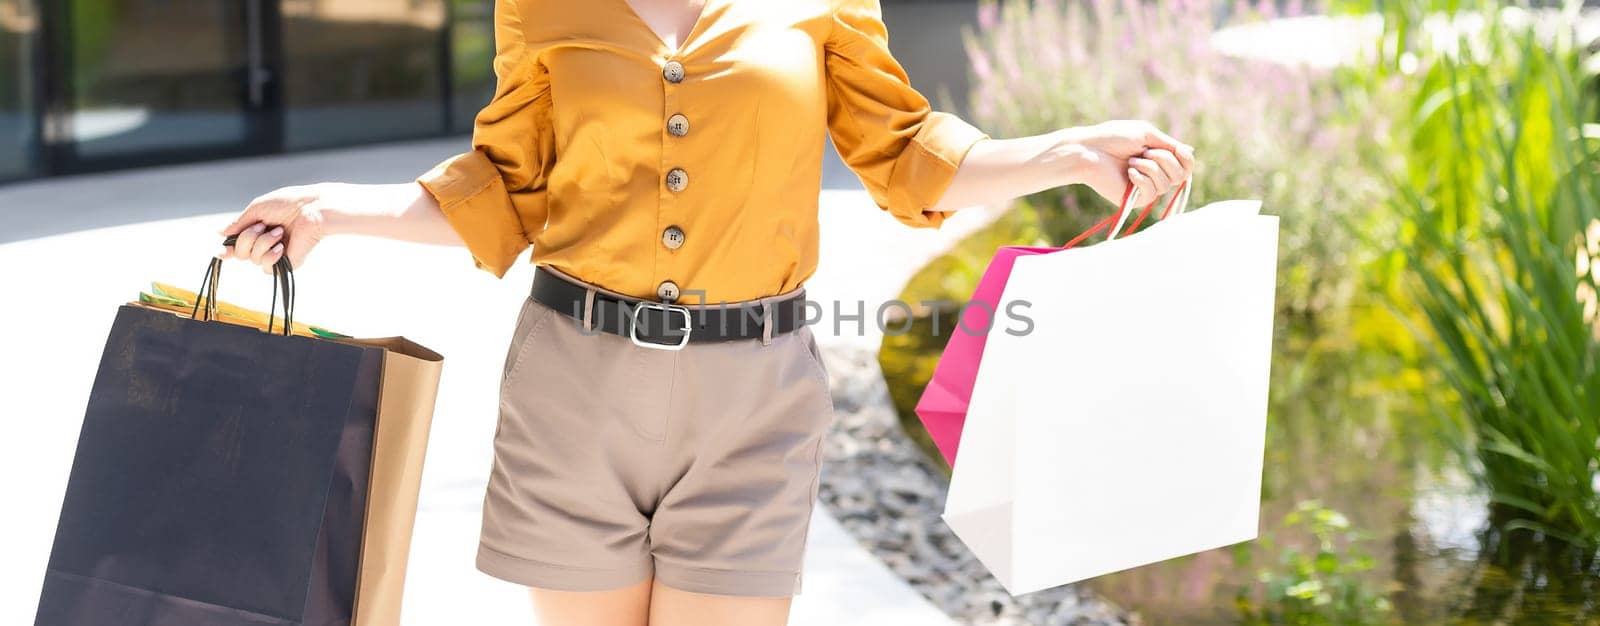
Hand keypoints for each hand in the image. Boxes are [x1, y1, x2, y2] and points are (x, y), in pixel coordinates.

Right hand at [216, 184, 331, 273]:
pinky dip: (271, 255)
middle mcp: (264, 243)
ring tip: (279, 231)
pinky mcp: (286, 264)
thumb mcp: (257, 209)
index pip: (237, 244)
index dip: (226, 250)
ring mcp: (275, 254)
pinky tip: (281, 246)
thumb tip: (220, 232)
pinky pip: (266, 268)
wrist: (311, 210)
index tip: (220, 251)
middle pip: (240, 252)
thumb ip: (239, 223)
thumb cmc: (288, 204)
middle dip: (247, 238)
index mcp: (257, 230)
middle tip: (262, 226)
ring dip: (262, 242)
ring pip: (252, 258)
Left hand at [1057, 120, 1195, 206]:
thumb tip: (1190, 151)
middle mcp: (1154, 174)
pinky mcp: (1134, 199)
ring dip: (1150, 167)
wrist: (1088, 150)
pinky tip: (1129, 172)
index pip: (1186, 166)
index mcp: (1158, 158)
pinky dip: (1142, 179)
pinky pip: (1152, 193)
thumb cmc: (1113, 138)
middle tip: (1144, 152)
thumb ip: (1169, 145)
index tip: (1178, 150)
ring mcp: (1144, 188)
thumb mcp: (1146, 135)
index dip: (1187, 160)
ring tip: (1131, 161)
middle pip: (1181, 175)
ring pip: (1166, 184)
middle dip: (1165, 159)